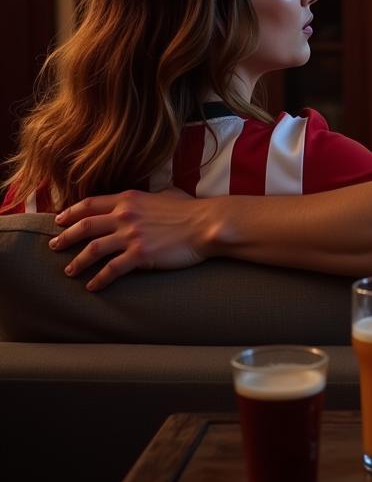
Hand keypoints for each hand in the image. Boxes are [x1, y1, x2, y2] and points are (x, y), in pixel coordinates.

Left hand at [49, 188, 207, 290]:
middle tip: (54, 245)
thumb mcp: (168, 194)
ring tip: (69, 270)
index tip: (60, 219)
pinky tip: (92, 286)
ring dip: (77, 261)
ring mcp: (131, 235)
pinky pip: (111, 270)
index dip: (72, 212)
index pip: (91, 204)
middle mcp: (125, 215)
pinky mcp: (139, 255)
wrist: (206, 224)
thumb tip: (153, 197)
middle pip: (85, 226)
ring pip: (92, 249)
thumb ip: (153, 196)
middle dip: (65, 236)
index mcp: (130, 199)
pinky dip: (98, 279)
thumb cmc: (192, 210)